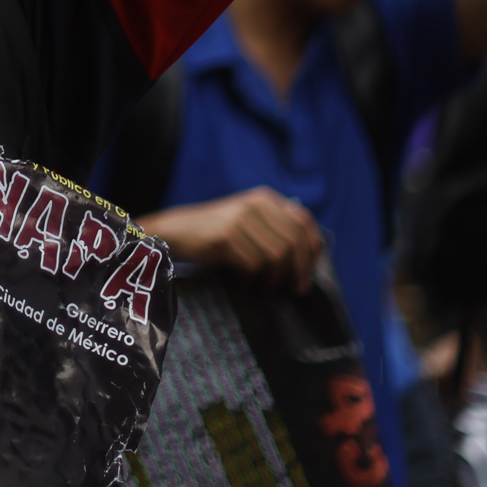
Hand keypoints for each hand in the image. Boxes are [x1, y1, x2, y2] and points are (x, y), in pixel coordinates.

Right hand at [138, 187, 322, 292]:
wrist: (174, 231)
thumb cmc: (213, 232)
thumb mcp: (246, 219)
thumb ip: (274, 228)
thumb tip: (309, 256)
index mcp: (264, 199)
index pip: (304, 222)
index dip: (313, 249)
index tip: (309, 270)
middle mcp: (254, 205)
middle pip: (294, 243)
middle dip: (299, 270)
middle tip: (294, 288)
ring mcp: (239, 220)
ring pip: (277, 256)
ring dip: (275, 278)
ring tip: (264, 285)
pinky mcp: (225, 237)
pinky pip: (254, 265)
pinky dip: (253, 279)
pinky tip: (243, 280)